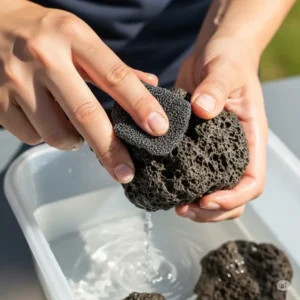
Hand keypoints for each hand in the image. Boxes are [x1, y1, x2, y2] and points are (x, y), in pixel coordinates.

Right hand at [0, 1, 168, 183]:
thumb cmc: (42, 32)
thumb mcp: (78, 36)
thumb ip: (114, 65)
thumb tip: (151, 83)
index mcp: (73, 37)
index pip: (115, 76)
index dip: (140, 104)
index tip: (158, 128)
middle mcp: (44, 58)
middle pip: (86, 114)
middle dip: (111, 150)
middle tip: (126, 173)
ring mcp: (16, 81)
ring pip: (57, 135)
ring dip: (73, 140)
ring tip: (70, 123)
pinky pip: (32, 137)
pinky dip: (44, 135)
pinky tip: (41, 116)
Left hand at [175, 37, 267, 221]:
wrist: (215, 52)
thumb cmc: (228, 59)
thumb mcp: (225, 70)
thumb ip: (216, 88)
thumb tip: (203, 109)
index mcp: (250, 138)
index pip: (252, 182)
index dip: (233, 198)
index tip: (206, 199)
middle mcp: (235, 149)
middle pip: (233, 196)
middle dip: (211, 210)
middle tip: (183, 209)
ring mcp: (216, 150)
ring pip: (214, 190)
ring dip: (197, 205)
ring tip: (175, 205)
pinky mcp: (197, 145)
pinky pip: (194, 174)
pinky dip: (184, 186)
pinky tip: (167, 186)